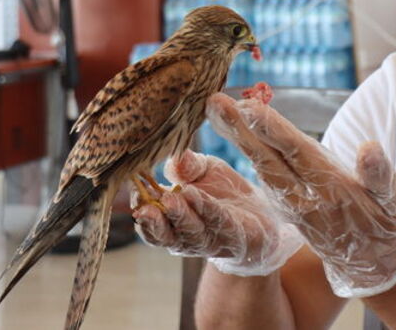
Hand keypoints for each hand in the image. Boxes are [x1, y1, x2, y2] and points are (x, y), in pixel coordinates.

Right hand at [131, 150, 301, 276]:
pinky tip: (196, 196)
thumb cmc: (223, 193)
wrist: (261, 216)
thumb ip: (188, 165)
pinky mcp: (233, 236)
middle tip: (143, 207)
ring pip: (189, 232)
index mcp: (170, 219)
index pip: (147, 217)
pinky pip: (218, 222)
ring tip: (170, 200)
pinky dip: (206, 209)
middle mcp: (184, 235)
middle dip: (153, 221)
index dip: (139, 204)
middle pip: (163, 234)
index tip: (133, 188)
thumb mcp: (204, 171)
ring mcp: (209, 239)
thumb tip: (175, 156)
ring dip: (179, 216)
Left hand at [206, 93, 395, 297]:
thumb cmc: (387, 226)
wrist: (373, 267)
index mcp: (331, 188)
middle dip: (241, 130)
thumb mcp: (394, 201)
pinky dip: (252, 155)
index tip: (251, 109)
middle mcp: (306, 197)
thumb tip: (369, 147)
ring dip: (240, 140)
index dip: (274, 131)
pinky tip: (240, 138)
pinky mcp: (291, 209)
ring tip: (220, 112)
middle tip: (216, 103)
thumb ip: (379, 174)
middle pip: (268, 158)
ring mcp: (294, 205)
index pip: (297, 153)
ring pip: (262, 167)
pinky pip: (266, 179)